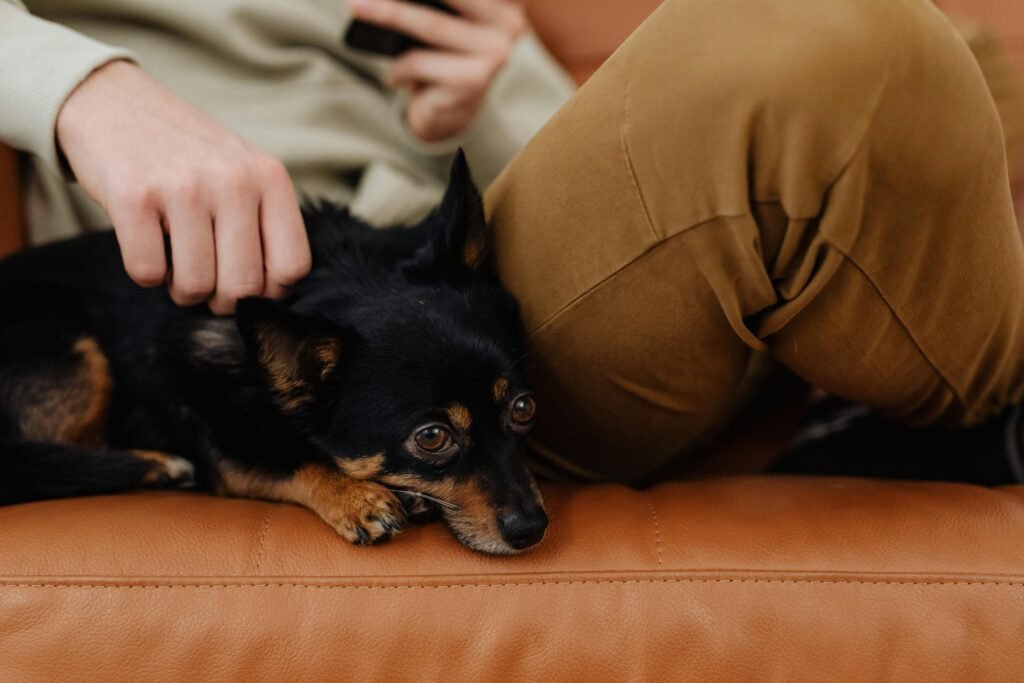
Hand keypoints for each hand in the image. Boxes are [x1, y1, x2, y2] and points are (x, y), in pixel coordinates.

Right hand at [56, 61, 311, 313]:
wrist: (113, 102)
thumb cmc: (187, 154)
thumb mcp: (243, 171)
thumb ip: (265, 223)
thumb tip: (269, 299)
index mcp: (270, 178)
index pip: (293, 266)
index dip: (269, 292)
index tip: (247, 285)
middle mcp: (233, 181)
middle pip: (244, 287)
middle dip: (221, 301)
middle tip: (205, 282)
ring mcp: (184, 188)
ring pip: (195, 286)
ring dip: (181, 289)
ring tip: (175, 261)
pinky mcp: (134, 197)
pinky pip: (147, 273)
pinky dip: (145, 273)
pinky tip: (145, 243)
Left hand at [351, 0, 526, 141]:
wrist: (453, 110)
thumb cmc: (445, 56)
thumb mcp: (443, 21)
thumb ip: (433, 4)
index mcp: (504, 3)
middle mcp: (508, 24)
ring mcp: (494, 53)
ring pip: (431, 24)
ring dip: (387, 14)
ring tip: (357, 7)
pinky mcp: (474, 80)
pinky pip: (421, 62)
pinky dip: (399, 67)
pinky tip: (394, 76)